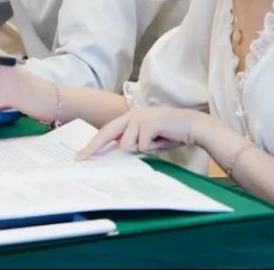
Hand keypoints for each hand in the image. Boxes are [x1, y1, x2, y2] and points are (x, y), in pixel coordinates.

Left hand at [76, 107, 215, 159]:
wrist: (194, 126)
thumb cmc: (171, 133)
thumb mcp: (148, 139)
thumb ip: (133, 143)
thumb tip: (118, 152)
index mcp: (129, 118)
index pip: (107, 131)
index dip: (94, 143)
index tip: (81, 155)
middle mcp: (131, 115)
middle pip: (107, 132)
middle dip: (93, 147)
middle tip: (80, 158)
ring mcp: (139, 118)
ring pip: (127, 144)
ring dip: (142, 148)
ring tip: (157, 142)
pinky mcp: (149, 123)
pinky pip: (143, 145)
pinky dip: (153, 147)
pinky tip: (164, 139)